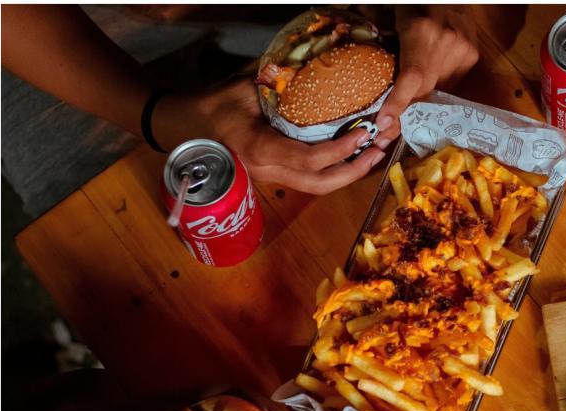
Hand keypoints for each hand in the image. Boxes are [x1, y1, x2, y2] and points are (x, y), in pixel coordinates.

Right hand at [156, 79, 385, 195]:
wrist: (186, 127)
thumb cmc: (213, 104)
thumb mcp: (244, 88)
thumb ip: (278, 83)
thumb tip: (315, 66)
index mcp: (261, 150)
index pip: (309, 160)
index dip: (341, 150)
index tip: (363, 133)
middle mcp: (268, 171)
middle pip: (320, 184)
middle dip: (353, 170)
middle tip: (379, 150)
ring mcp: (271, 177)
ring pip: (318, 187)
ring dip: (349, 173)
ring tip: (373, 155)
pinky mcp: (276, 176)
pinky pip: (311, 181)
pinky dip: (335, 171)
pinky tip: (352, 157)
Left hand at [375, 6, 478, 143]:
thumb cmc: (416, 4)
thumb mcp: (394, 18)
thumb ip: (382, 44)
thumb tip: (365, 83)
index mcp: (421, 31)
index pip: (412, 77)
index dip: (398, 103)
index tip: (383, 122)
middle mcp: (446, 42)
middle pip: (424, 89)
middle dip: (405, 110)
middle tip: (387, 127)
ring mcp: (462, 50)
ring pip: (437, 88)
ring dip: (420, 96)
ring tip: (406, 99)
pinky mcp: (471, 54)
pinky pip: (449, 80)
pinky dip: (435, 82)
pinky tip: (430, 72)